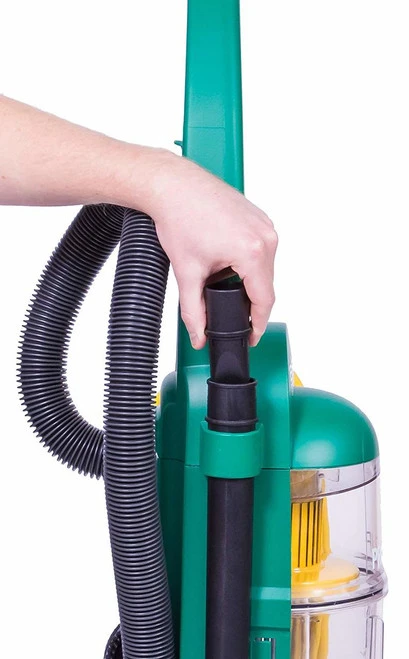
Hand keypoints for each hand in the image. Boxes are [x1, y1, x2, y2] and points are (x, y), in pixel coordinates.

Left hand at [145, 151, 277, 348]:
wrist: (173, 184)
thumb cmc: (180, 217)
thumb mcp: (187, 272)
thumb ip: (194, 311)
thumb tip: (199, 335)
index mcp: (253, 251)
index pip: (264, 299)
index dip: (257, 324)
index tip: (250, 337)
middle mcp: (265, 236)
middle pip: (265, 284)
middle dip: (248, 302)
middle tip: (228, 314)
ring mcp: (264, 224)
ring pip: (263, 267)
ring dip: (247, 280)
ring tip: (220, 281)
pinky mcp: (259, 217)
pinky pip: (260, 249)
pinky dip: (246, 261)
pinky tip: (224, 260)